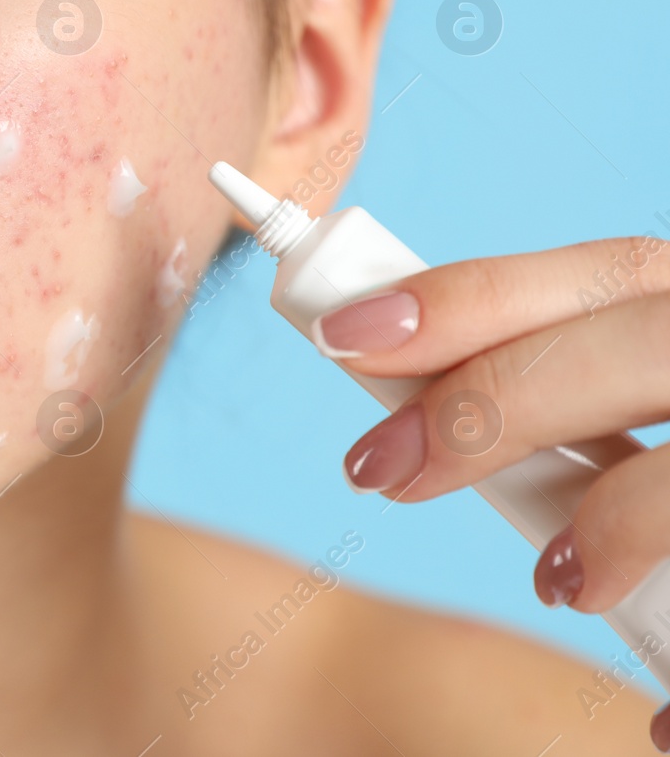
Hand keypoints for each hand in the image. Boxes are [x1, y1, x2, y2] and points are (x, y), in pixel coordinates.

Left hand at [310, 236, 669, 741]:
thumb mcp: (653, 403)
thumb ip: (585, 398)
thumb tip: (416, 420)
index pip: (605, 272)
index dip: (472, 295)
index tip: (346, 335)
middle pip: (637, 346)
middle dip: (492, 399)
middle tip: (377, 468)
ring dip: (621, 523)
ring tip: (560, 581)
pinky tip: (661, 722)